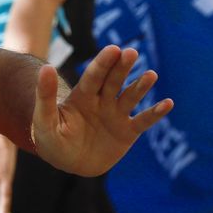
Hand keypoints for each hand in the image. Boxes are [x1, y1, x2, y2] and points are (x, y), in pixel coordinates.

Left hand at [33, 46, 172, 176]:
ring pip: (131, 97)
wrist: (68, 163)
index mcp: (82, 96)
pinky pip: (143, 121)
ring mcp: (116, 115)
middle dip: (122, 67)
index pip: (94, 76)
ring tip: (150, 75)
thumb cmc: (51, 141)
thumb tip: (45, 67)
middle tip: (131, 52)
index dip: (103, 63)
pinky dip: (155, 113)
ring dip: (141, 86)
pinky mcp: (128, 132)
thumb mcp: (44, 120)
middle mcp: (102, 101)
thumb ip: (45, 96)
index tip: (113, 49)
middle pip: (114, 81)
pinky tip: (168, 104)